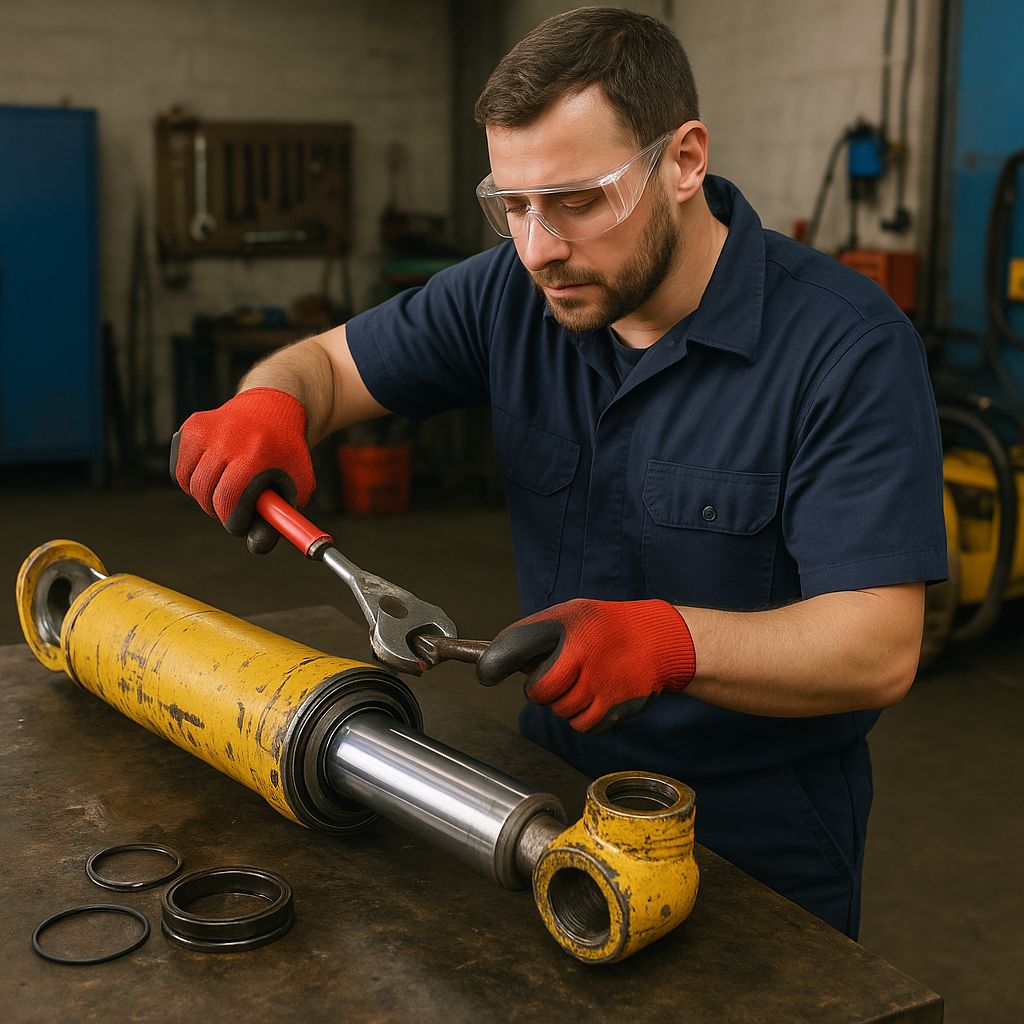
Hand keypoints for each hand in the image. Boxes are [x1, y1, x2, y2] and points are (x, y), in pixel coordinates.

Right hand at [170, 388, 315, 553]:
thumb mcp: (298, 486)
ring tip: (226, 486)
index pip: (229, 502)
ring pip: (189, 484)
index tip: (241, 521)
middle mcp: (226, 439)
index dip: (234, 520)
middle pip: (206, 496)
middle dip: (220, 510)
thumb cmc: (287, 455)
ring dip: (205, 495)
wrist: (274, 407)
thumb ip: (280, 521)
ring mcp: (205, 430)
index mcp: (254, 455)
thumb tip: (256, 547)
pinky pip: (180, 469)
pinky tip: (213, 471)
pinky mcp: (191, 427)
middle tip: (235, 505)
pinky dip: (192, 479)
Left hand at [476, 598, 696, 732]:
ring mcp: (598, 685)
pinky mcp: (614, 708)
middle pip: (538, 692)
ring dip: (566, 703)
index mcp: (565, 626)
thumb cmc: (606, 628)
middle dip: (542, 689)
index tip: (485, 673)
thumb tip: (495, 662)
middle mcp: (581, 655)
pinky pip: (583, 726)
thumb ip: (534, 635)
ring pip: (561, 711)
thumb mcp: (570, 615)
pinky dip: (585, 717)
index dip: (493, 664)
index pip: (515, 647)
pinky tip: (597, 696)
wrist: (659, 640)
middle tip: (558, 676)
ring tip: (585, 680)